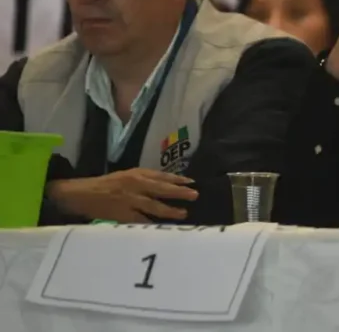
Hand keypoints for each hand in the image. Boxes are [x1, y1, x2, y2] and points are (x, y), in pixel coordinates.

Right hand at [45, 168, 198, 222]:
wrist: (79, 194)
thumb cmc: (105, 185)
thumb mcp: (126, 175)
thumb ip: (144, 179)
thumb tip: (167, 183)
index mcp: (136, 174)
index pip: (161, 176)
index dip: (177, 179)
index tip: (192, 182)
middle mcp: (134, 185)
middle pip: (161, 189)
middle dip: (179, 192)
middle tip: (195, 195)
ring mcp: (128, 200)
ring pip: (154, 206)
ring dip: (170, 210)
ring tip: (183, 213)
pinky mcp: (121, 215)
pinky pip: (140, 220)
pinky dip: (151, 224)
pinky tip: (162, 228)